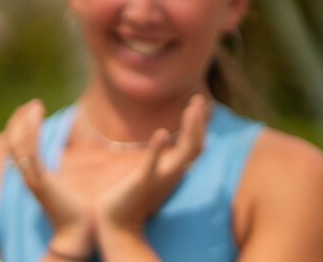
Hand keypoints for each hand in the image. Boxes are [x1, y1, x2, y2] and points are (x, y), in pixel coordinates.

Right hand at [5, 99, 95, 258]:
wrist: (80, 232)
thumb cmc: (79, 210)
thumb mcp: (73, 182)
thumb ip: (72, 166)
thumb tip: (85, 153)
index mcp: (33, 174)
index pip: (17, 145)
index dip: (21, 125)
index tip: (33, 109)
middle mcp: (28, 174)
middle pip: (12, 141)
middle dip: (20, 119)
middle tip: (34, 104)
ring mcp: (31, 178)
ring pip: (17, 144)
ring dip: (24, 122)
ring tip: (36, 106)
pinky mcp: (39, 182)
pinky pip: (29, 152)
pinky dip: (30, 133)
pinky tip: (37, 117)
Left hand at [96, 95, 210, 233]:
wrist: (119, 223)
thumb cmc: (135, 198)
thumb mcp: (155, 175)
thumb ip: (165, 162)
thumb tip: (171, 146)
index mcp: (175, 171)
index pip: (195, 145)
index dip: (201, 126)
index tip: (204, 104)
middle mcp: (173, 174)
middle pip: (196, 146)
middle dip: (199, 123)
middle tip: (199, 99)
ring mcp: (160, 179)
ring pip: (184, 154)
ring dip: (189, 131)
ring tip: (191, 110)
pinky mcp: (142, 184)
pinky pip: (152, 166)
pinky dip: (157, 150)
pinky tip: (160, 133)